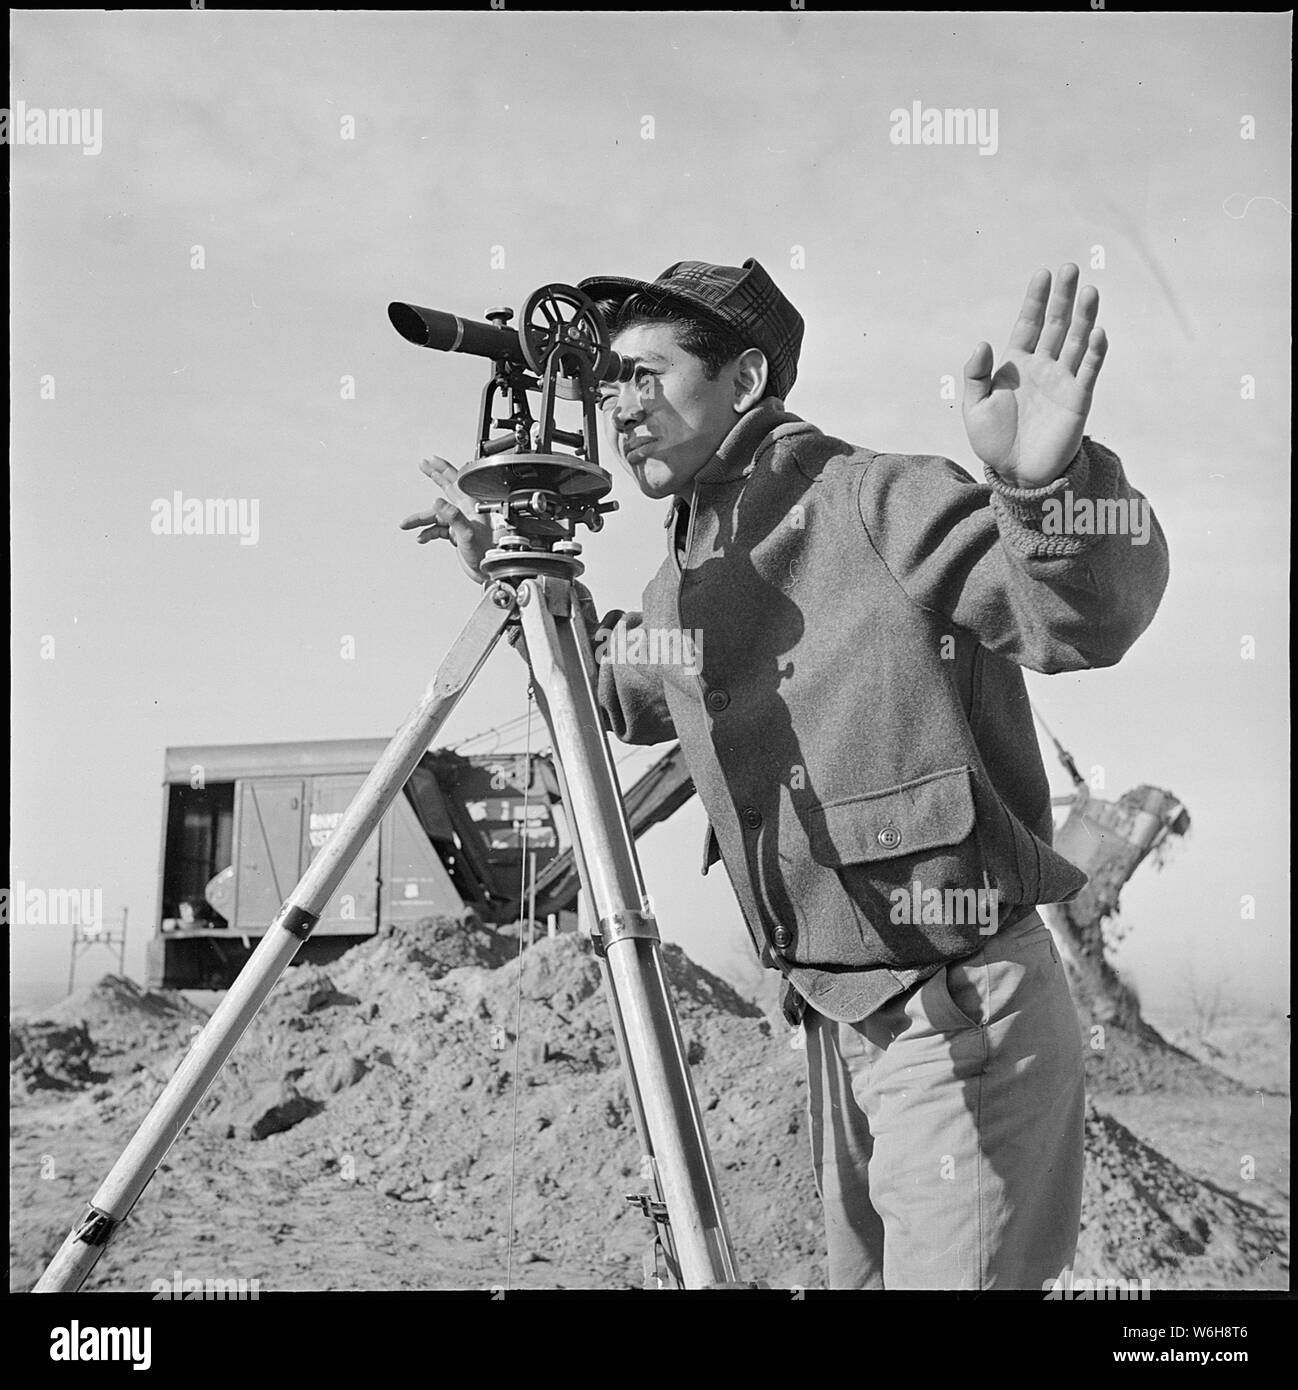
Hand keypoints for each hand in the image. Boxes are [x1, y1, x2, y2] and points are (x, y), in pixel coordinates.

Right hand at [399, 456, 493, 583]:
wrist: (489, 571)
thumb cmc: (487, 553)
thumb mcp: (467, 534)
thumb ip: (453, 517)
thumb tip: (437, 502)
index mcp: (470, 506)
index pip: (455, 481)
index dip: (442, 468)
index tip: (430, 460)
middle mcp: (465, 511)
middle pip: (446, 488)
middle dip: (434, 476)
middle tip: (423, 465)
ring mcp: (460, 522)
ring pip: (436, 516)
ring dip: (420, 520)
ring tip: (405, 524)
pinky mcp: (456, 534)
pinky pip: (437, 530)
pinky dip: (427, 533)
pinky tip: (421, 538)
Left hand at [962, 264, 1107, 488]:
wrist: (1016, 473)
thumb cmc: (994, 440)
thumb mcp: (975, 408)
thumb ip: (975, 376)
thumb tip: (981, 343)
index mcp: (1016, 364)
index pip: (1029, 324)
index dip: (1035, 300)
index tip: (1043, 274)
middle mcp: (1042, 366)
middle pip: (1056, 324)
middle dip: (1063, 297)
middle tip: (1070, 268)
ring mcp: (1062, 380)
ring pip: (1076, 341)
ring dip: (1084, 317)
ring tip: (1090, 291)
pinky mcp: (1077, 399)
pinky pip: (1088, 371)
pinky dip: (1094, 352)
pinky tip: (1098, 332)